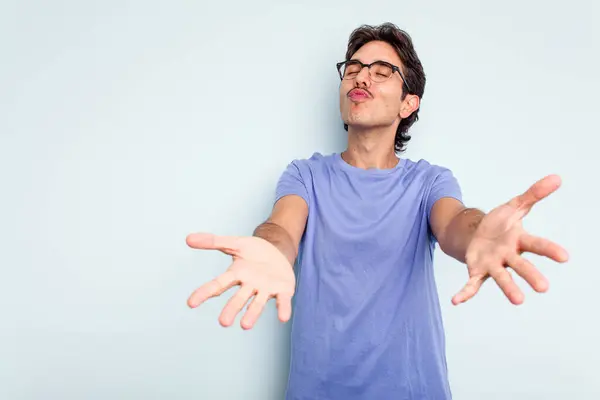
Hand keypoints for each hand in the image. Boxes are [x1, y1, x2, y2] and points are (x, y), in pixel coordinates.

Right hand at [186, 233, 295, 328]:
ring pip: (258, 303)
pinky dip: (283, 309)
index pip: (218, 284)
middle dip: (231, 309)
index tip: (191, 303)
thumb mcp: (235, 243)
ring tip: (245, 326)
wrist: (278, 250)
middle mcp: (249, 285)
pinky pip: (282, 300)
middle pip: (238, 299)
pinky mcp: (283, 290)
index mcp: (236, 274)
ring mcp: (266, 289)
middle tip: (223, 322)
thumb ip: (214, 241)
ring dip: (252, 314)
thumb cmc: (254, 251)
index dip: (205, 293)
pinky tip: (283, 317)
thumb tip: (188, 239)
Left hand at [453, 174, 568, 304]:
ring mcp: (493, 265)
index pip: (536, 244)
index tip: (564, 257)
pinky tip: (456, 301)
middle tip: (544, 287)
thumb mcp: (514, 206)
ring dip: (509, 289)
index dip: (550, 250)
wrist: (476, 234)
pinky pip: (471, 284)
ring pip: (502, 278)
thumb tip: (556, 177)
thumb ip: (533, 194)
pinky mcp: (476, 272)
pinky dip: (465, 293)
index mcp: (519, 240)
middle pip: (521, 265)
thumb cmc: (499, 224)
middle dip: (531, 275)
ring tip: (519, 301)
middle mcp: (508, 256)